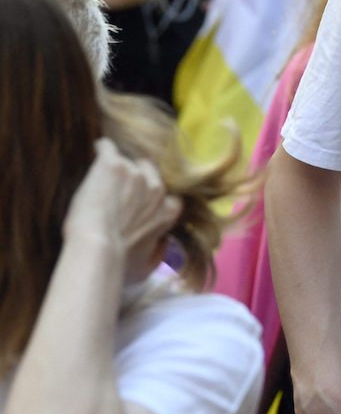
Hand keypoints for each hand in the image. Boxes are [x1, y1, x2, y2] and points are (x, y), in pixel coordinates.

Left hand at [62, 139, 177, 273]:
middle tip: (119, 187)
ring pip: (127, 160)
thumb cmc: (120, 263)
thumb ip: (160, 250)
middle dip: (136, 177)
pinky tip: (98, 149)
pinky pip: (108, 148)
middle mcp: (157, 187)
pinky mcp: (113, 164)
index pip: (164, 192)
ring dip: (117, 168)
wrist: (97, 249)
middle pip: (148, 170)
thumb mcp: (148, 265)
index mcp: (169, 209)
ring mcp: (135, 173)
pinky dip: (103, 148)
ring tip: (102, 174)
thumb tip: (162, 243)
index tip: (137, 201)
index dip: (149, 195)